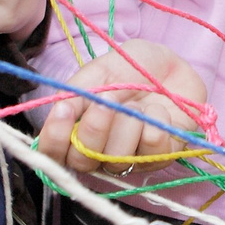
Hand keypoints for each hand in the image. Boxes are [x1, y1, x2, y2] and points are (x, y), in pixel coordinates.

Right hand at [38, 40, 206, 174]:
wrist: (172, 63)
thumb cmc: (130, 68)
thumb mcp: (99, 72)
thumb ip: (77, 93)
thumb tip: (59, 111)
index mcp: (76, 131)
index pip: (52, 153)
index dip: (54, 138)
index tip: (63, 110)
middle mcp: (99, 152)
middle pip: (82, 162)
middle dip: (94, 130)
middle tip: (107, 101)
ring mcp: (129, 159)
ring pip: (116, 160)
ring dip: (127, 124)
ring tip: (136, 102)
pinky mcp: (159, 158)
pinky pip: (151, 152)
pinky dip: (154, 123)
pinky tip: (158, 108)